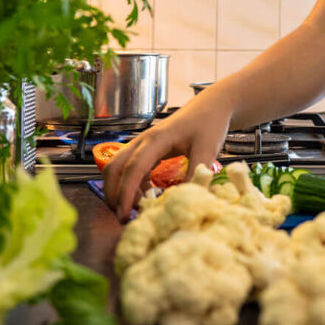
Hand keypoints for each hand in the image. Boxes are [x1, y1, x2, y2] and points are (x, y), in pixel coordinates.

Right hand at [102, 94, 231, 220]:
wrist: (211, 106)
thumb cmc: (209, 123)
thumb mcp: (207, 148)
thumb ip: (198, 173)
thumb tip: (187, 199)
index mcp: (156, 140)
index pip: (133, 169)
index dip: (126, 194)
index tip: (125, 215)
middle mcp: (143, 141)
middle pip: (113, 168)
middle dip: (113, 194)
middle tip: (124, 218)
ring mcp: (143, 145)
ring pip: (118, 168)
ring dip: (119, 190)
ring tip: (135, 210)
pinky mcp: (148, 149)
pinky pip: (131, 169)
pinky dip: (132, 185)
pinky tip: (147, 196)